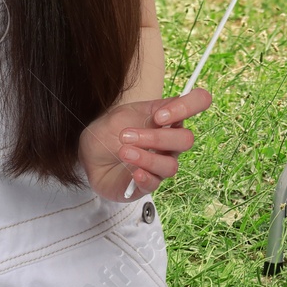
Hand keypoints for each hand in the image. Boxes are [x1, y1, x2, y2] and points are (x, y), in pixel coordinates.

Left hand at [78, 87, 211, 201]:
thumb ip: (145, 112)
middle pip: (185, 140)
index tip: (160, 116)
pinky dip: (145, 176)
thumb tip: (165, 115)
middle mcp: (170, 141)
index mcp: (168, 117)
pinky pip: (155, 184)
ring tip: (123, 152)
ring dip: (146, 158)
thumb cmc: (108, 132)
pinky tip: (133, 172)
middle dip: (156, 137)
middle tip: (126, 136)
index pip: (196, 102)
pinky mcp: (148, 184)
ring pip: (171, 165)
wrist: (89, 155)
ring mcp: (161, 164)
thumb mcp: (121, 114)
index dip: (187, 107)